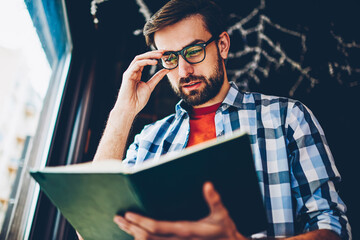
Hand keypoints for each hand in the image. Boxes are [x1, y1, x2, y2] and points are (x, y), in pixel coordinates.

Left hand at [114, 182, 249, 239]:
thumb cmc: (224, 230)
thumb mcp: (222, 214)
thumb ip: (214, 200)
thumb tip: (207, 184)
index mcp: (185, 231)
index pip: (157, 228)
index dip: (141, 222)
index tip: (128, 215)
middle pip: (146, 238)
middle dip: (130, 228)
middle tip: (117, 218)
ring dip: (133, 234)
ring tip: (121, 225)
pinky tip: (135, 234)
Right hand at [115, 50, 169, 115]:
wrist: (130, 108)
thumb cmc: (138, 100)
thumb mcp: (150, 86)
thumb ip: (157, 77)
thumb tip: (166, 70)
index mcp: (137, 74)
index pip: (145, 61)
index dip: (154, 56)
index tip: (164, 54)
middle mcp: (132, 71)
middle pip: (142, 57)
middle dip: (152, 53)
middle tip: (163, 51)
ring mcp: (129, 72)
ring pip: (139, 58)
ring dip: (150, 55)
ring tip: (160, 55)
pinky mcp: (127, 75)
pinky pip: (137, 64)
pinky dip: (146, 61)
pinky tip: (154, 62)